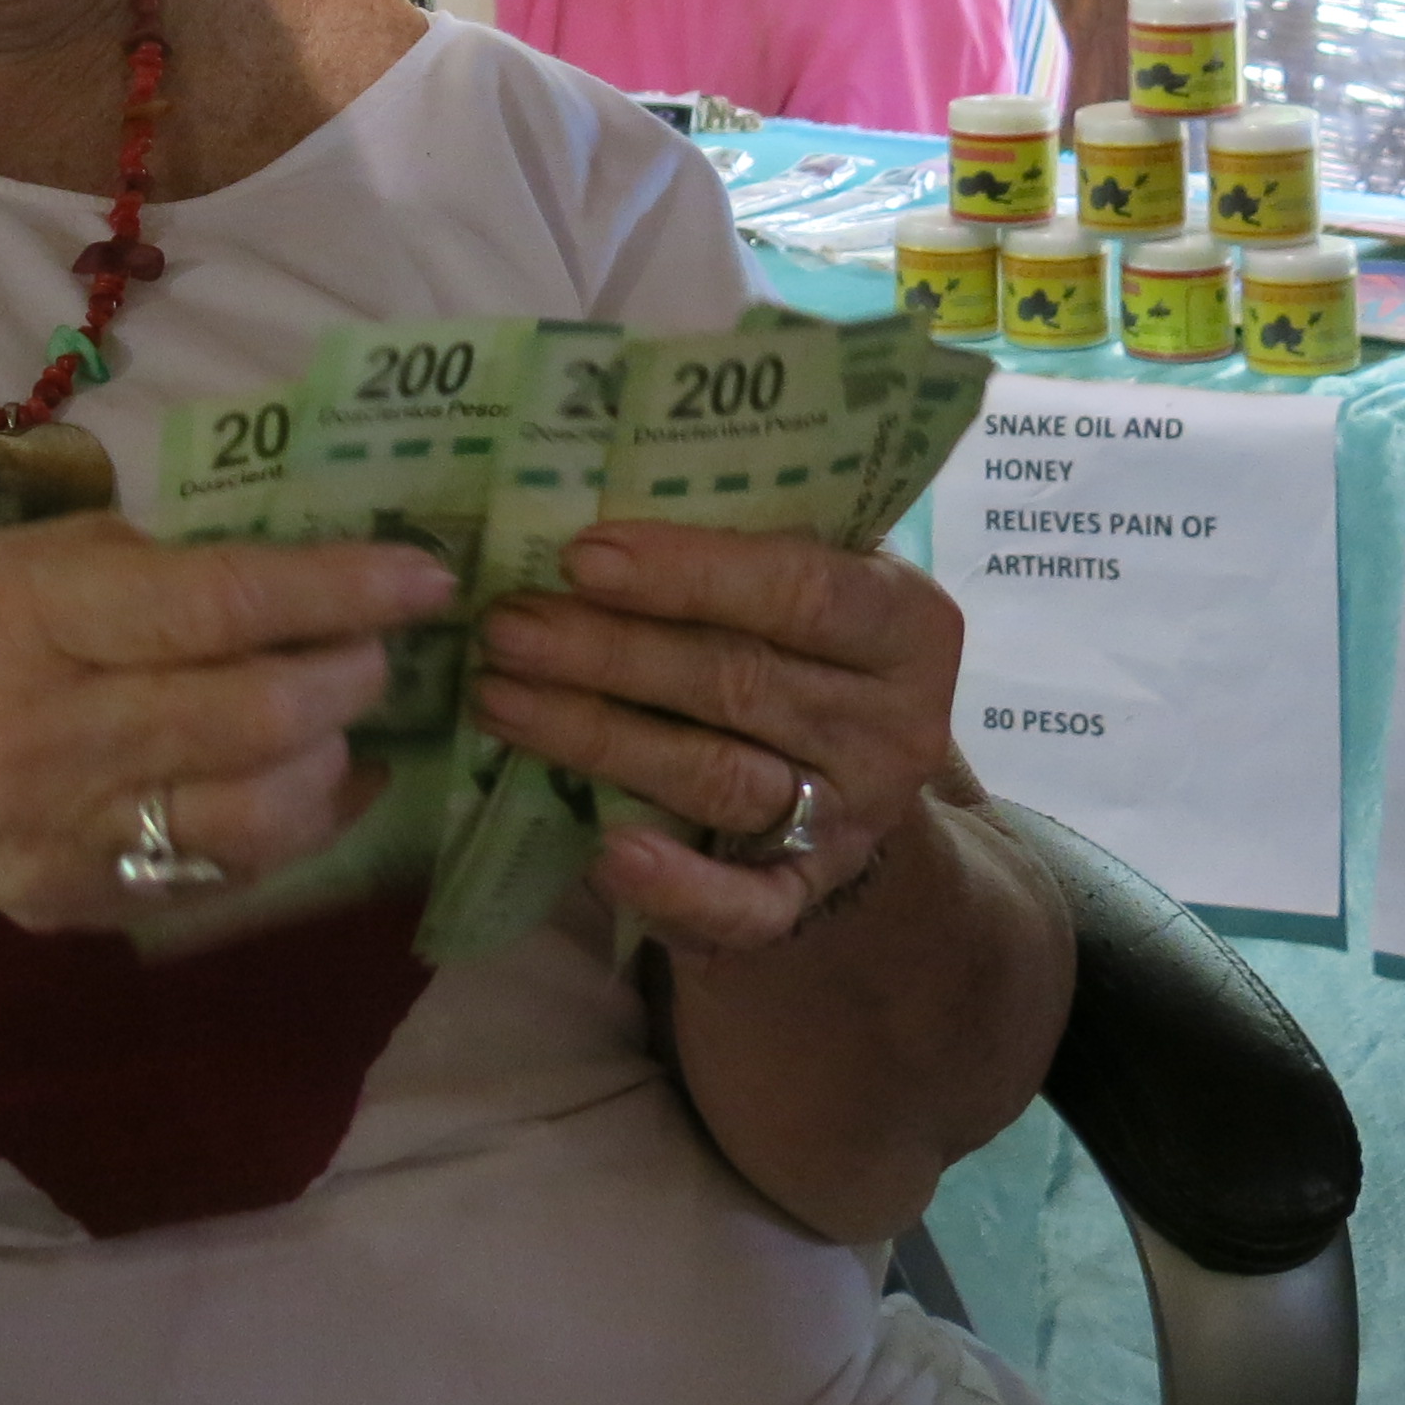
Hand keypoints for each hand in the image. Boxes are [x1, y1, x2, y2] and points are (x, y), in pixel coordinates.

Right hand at [0, 514, 451, 932]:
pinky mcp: (81, 901)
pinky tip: (323, 780)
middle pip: (254, 716)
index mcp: (31, 613)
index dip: (336, 590)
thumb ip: (154, 567)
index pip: (215, 604)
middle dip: (351, 675)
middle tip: (379, 648)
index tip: (424, 576)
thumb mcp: (24, 558)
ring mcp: (64, 832)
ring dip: (334, 758)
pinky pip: (227, 870)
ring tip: (345, 716)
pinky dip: (301, 823)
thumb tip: (301, 576)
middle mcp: (47, 730)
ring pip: (257, 813)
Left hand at [469, 523, 961, 958]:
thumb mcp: (800, 577)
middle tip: (506, 627)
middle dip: (607, 652)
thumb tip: (577, 499)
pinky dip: (677, 887)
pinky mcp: (811, 894)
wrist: (851, 771)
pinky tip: (604, 855)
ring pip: (717, 776)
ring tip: (498, 699)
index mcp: (906, 622)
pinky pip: (747, 905)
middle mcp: (894, 725)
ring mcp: (853, 817)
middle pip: (738, 682)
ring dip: (597, 739)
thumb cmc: (798, 640)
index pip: (801, 588)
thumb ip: (732, 546)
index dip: (688, 572)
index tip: (579, 555)